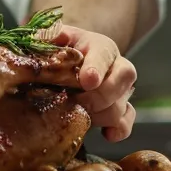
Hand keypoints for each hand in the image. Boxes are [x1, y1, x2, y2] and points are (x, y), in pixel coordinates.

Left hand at [39, 24, 136, 141]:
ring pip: (122, 104)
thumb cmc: (61, 50)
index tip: (87, 81)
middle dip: (99, 96)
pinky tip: (106, 134)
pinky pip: (128, 120)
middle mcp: (117, 65)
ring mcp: (121, 89)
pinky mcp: (121, 108)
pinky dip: (119, 129)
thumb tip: (43, 36)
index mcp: (100, 46)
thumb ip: (49, 35)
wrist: (70, 64)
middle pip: (123, 79)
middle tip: (77, 103)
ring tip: (78, 115)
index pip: (104, 55)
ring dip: (100, 115)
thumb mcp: (54, 38)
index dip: (96, 68)